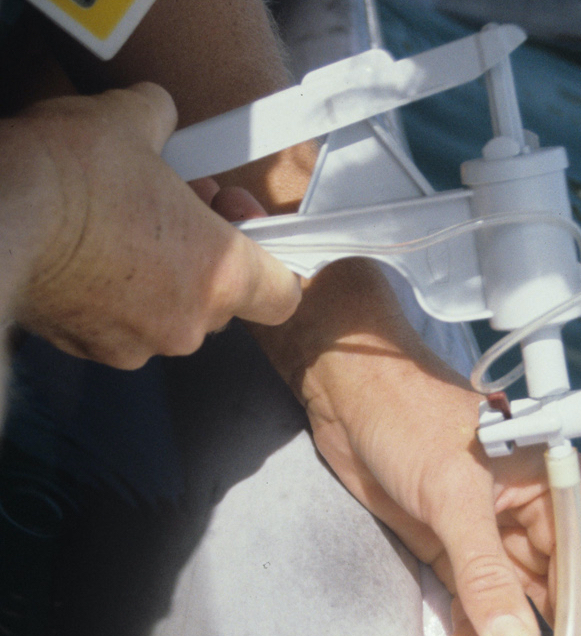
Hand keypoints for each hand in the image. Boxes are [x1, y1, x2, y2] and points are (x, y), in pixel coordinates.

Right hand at [1, 82, 300, 367]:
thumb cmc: (71, 176)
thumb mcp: (128, 122)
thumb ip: (162, 121)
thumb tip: (158, 113)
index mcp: (221, 274)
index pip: (282, 295)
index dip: (272, 262)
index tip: (243, 228)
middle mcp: (189, 323)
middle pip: (221, 298)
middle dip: (203, 254)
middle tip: (174, 209)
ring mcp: (140, 345)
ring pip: (170, 313)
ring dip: (159, 278)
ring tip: (122, 229)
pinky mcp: (93, 351)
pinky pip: (123, 325)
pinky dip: (114, 298)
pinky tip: (86, 257)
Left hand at [242, 245, 580, 635]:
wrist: (352, 397)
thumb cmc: (412, 418)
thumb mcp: (453, 492)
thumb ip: (484, 571)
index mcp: (563, 497)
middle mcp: (543, 527)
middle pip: (566, 620)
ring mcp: (501, 549)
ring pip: (520, 631)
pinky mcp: (461, 563)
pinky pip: (473, 625)